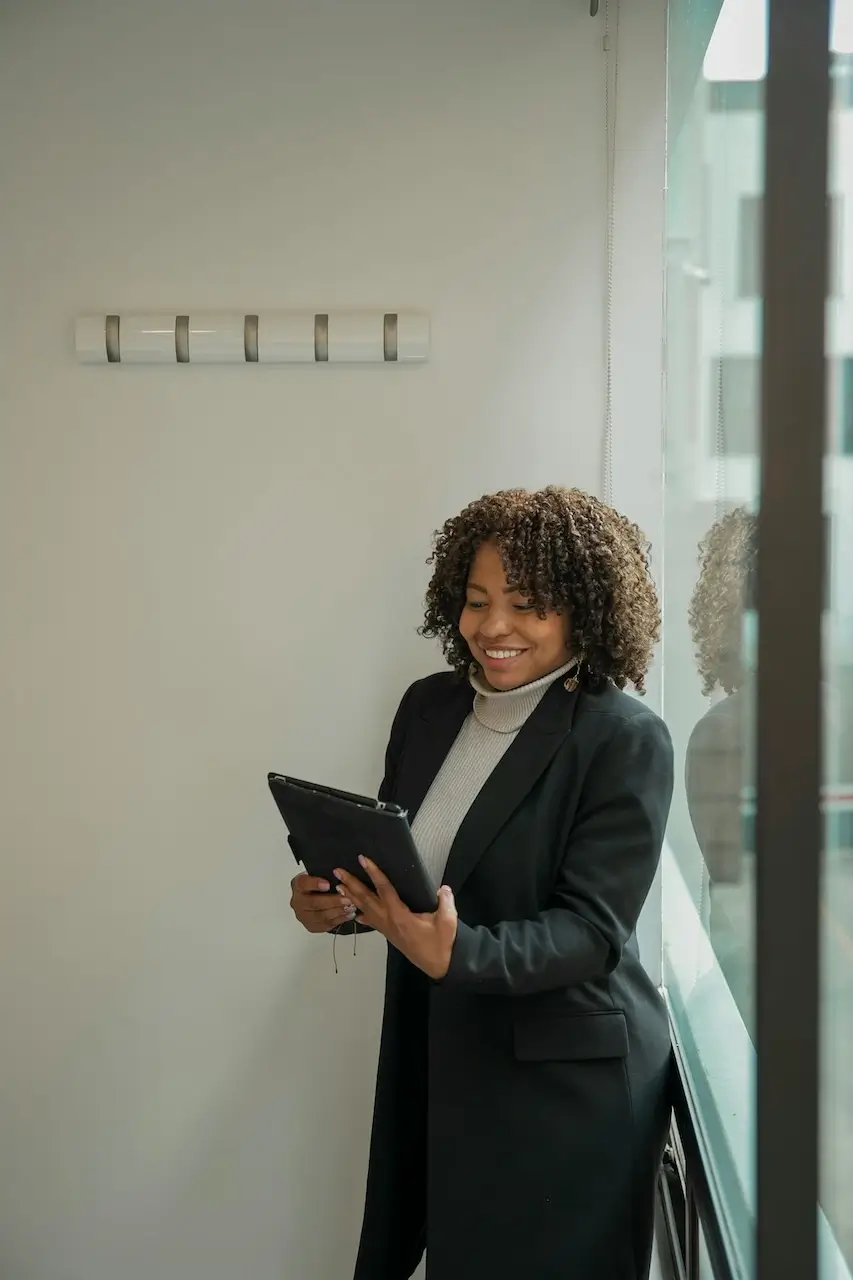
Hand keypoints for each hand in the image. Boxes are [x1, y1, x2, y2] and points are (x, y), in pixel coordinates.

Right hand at [290, 873, 356, 933]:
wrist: (314, 899)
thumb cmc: (319, 886)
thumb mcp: (320, 876)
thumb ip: (326, 875)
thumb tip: (341, 874)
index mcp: (298, 885)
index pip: (303, 883)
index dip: (315, 884)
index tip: (328, 884)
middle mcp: (298, 902)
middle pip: (314, 903)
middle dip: (333, 901)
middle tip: (347, 898)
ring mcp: (304, 916)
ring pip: (321, 915)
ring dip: (338, 911)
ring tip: (351, 906)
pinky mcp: (312, 926)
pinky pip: (326, 924)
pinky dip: (340, 919)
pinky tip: (349, 914)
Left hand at [333, 857, 457, 979]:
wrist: (439, 966)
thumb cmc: (441, 944)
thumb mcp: (447, 922)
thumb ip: (446, 902)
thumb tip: (443, 888)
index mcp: (400, 915)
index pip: (384, 889)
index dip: (374, 873)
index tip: (363, 860)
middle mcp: (388, 920)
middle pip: (366, 899)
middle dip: (352, 884)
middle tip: (338, 871)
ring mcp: (386, 928)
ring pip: (364, 909)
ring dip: (351, 897)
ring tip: (338, 886)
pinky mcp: (388, 934)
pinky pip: (371, 922)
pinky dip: (361, 915)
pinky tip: (354, 913)